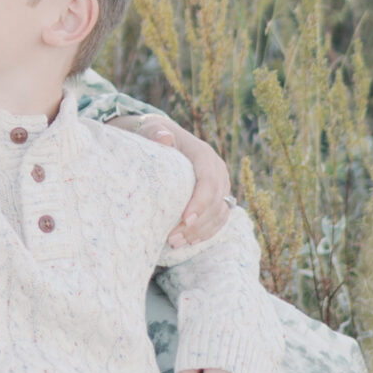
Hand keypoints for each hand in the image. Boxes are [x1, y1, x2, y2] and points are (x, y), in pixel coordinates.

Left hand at [128, 116, 231, 248]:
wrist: (165, 136)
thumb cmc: (156, 134)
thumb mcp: (152, 129)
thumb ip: (156, 133)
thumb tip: (165, 138)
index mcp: (204, 155)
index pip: (209, 181)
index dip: (200, 202)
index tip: (184, 220)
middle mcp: (217, 170)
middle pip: (216, 202)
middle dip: (196, 224)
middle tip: (172, 238)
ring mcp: (221, 184)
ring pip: (220, 213)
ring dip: (200, 232)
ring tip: (175, 243)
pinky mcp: (218, 196)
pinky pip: (220, 217)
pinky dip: (207, 231)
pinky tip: (190, 242)